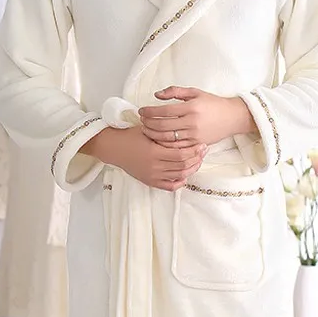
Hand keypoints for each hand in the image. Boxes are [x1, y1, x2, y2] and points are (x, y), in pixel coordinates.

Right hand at [83, 126, 206, 191]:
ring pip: (179, 176)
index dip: (194, 151)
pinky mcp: (150, 181)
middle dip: (196, 159)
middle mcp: (154, 166)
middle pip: (183, 166)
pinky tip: (185, 175)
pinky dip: (179, 182)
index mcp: (154, 152)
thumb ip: (164, 133)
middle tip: (203, 151)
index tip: (202, 144)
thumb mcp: (148, 130)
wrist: (114, 148)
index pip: (181, 155)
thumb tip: (184, 130)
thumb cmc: (130, 136)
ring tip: (198, 161)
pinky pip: (169, 186)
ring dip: (191, 169)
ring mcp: (152, 176)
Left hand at [138, 86, 256, 147]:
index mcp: (191, 107)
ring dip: (153, 135)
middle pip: (163, 126)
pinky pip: (176, 147)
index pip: (164, 110)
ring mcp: (194, 135)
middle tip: (141, 121)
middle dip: (148, 124)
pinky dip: (164, 145)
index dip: (150, 111)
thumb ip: (175, 91)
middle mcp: (192, 122)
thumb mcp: (195, 92)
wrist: (232, 117)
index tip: (141, 110)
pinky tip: (157, 140)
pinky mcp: (196, 144)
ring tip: (146, 130)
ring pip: (168, 139)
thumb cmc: (213, 103)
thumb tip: (156, 95)